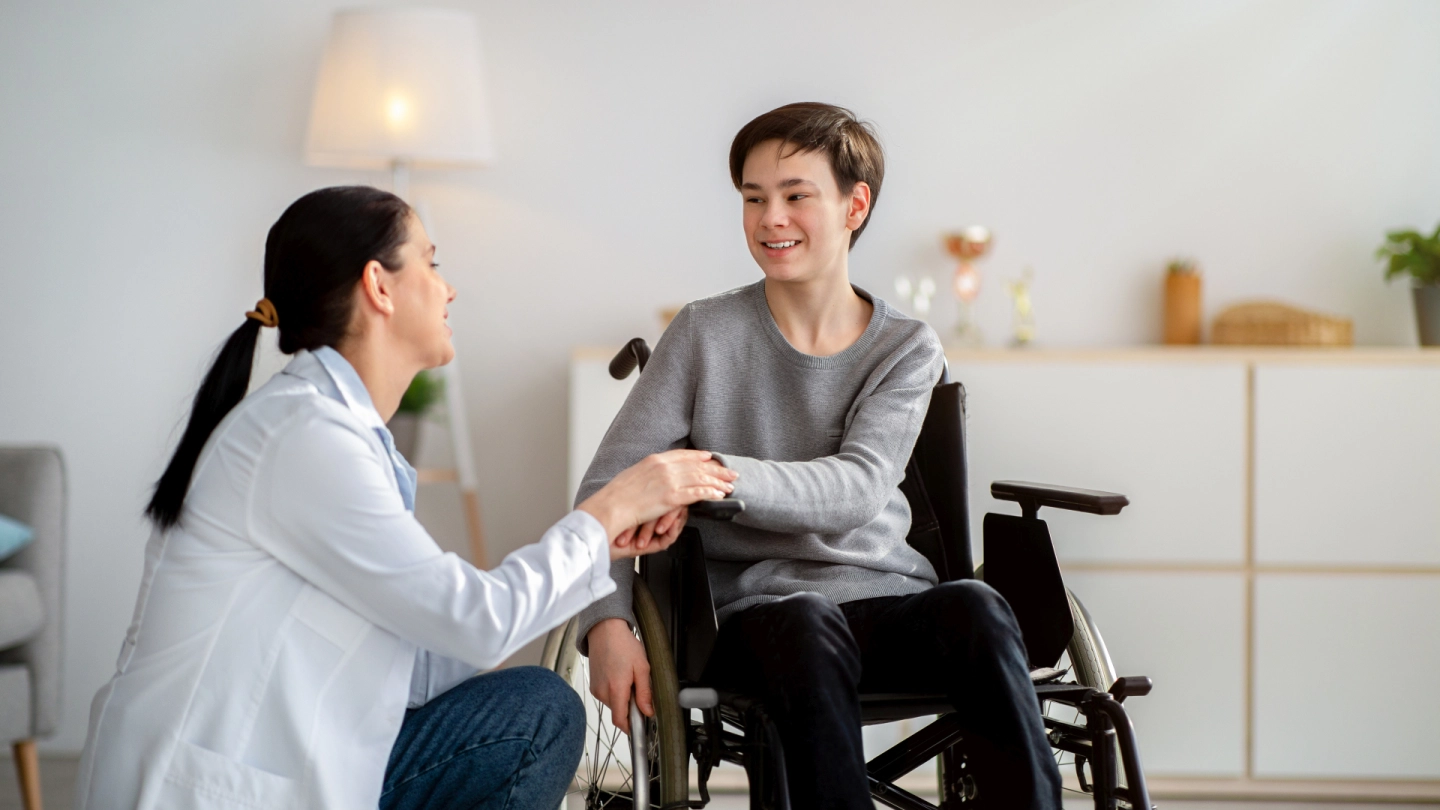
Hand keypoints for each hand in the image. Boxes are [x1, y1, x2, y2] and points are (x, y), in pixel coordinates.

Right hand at [579, 450, 735, 556]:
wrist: (609, 508)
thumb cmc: (615, 498)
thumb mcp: (631, 477)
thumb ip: (646, 474)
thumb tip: (653, 477)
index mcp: (653, 460)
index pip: (682, 455)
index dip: (699, 457)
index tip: (710, 458)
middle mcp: (663, 467)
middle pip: (696, 466)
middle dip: (716, 469)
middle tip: (730, 472)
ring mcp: (668, 481)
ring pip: (700, 479)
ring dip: (718, 482)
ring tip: (730, 485)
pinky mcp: (671, 497)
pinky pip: (697, 493)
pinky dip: (711, 494)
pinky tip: (720, 496)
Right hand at [587, 618, 650, 734]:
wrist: (605, 630)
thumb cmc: (623, 645)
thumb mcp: (642, 667)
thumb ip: (645, 693)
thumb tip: (648, 712)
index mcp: (616, 689)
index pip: (620, 720)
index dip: (630, 727)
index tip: (640, 727)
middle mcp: (603, 692)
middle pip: (618, 712)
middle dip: (629, 707)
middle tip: (639, 689)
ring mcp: (596, 689)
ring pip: (613, 704)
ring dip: (622, 698)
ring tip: (628, 678)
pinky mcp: (593, 685)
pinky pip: (607, 696)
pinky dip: (615, 692)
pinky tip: (620, 676)